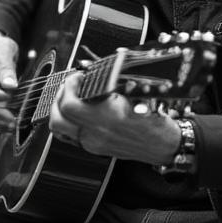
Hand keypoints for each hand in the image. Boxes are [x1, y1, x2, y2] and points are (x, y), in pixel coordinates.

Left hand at [50, 72, 180, 165]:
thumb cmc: (154, 118)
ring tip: (70, 96)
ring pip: (59, 130)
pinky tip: (78, 111)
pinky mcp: (94, 149)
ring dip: (59, 110)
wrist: (164, 144)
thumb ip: (109, 86)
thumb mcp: (134, 95)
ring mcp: (93, 144)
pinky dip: (67, 122)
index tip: (78, 77)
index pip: (69, 104)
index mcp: (106, 119)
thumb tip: (93, 73)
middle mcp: (96, 135)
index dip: (69, 86)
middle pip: (57, 119)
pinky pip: (69, 136)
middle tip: (69, 86)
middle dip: (58, 98)